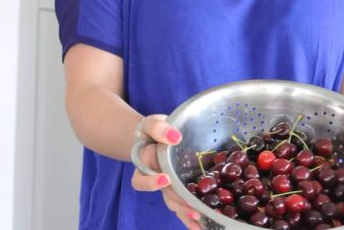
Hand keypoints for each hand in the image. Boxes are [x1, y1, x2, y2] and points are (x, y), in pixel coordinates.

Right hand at [131, 114, 201, 229]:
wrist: (158, 133)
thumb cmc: (153, 129)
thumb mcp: (151, 123)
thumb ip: (157, 128)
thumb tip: (175, 137)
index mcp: (144, 166)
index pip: (141, 180)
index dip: (151, 183)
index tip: (164, 178)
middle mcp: (155, 180)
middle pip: (165, 195)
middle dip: (179, 203)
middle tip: (193, 209)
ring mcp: (168, 186)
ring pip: (174, 203)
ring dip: (186, 212)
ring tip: (200, 220)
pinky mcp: (179, 188)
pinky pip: (183, 203)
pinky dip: (190, 215)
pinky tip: (202, 224)